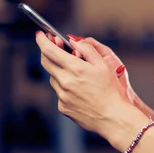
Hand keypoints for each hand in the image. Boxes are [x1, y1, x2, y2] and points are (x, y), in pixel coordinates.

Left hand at [36, 32, 143, 146]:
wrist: (112, 118)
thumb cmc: (111, 91)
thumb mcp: (103, 65)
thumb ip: (87, 49)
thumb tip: (73, 40)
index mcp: (75, 69)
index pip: (49, 51)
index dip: (42, 40)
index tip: (41, 35)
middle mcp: (65, 82)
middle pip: (46, 62)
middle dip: (47, 52)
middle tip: (53, 45)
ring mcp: (62, 96)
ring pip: (53, 77)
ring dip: (59, 70)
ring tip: (75, 71)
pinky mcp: (63, 107)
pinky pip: (59, 92)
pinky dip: (65, 86)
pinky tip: (79, 89)